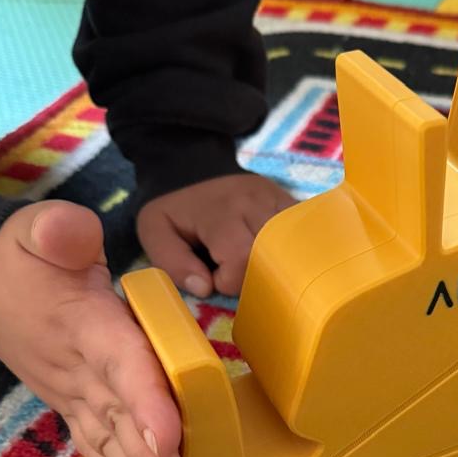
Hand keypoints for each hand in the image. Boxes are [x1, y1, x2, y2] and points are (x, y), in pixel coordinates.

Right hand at [0, 201, 188, 456]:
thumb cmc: (25, 256)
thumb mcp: (39, 228)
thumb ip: (60, 232)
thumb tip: (71, 234)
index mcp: (86, 324)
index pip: (121, 364)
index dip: (145, 400)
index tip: (168, 436)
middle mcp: (80, 368)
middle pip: (121, 416)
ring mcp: (73, 390)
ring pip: (109, 437)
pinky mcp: (70, 402)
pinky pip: (92, 439)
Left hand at [136, 172, 294, 297]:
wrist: (195, 168)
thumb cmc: (176, 209)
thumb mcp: (154, 232)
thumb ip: (172, 264)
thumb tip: (205, 288)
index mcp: (221, 211)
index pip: (241, 259)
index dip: (228, 281)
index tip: (214, 276)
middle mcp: (256, 202)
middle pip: (271, 257)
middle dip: (254, 278)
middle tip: (237, 274)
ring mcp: (279, 200)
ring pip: (292, 248)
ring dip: (275, 266)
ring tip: (255, 265)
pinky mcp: (293, 204)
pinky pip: (303, 235)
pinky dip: (291, 253)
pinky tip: (275, 256)